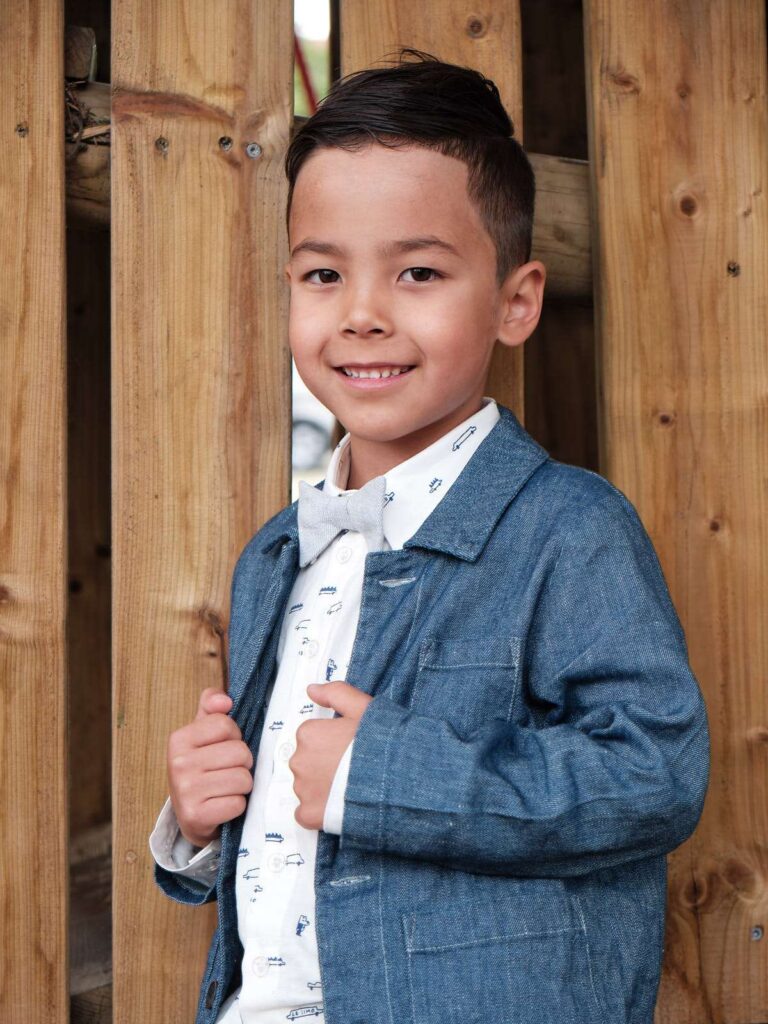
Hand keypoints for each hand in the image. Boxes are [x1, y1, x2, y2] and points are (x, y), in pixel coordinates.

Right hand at [167, 688, 253, 847]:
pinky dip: (237, 806)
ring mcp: (185, 791)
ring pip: (243, 778)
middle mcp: (178, 764)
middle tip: (228, 771)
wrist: (192, 814)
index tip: (223, 748)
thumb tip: (225, 701)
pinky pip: (237, 804)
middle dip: (242, 762)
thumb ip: (211, 707)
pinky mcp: (196, 816)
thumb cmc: (202, 768)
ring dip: (242, 785)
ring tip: (227, 788)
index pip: (226, 725)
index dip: (234, 736)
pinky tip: (223, 805)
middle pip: (239, 752)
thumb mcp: (202, 733)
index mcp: (179, 739)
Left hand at [289, 680, 372, 829]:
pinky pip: (305, 813)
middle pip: (307, 762)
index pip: (312, 737)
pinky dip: (318, 812)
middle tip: (351, 768)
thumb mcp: (362, 707)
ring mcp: (304, 789)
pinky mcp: (310, 814)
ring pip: (306, 787)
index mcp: (309, 733)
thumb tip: (312, 689)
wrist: (396, 779)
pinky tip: (339, 806)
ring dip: (322, 788)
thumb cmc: (381, 743)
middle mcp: (300, 760)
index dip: (332, 742)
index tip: (349, 748)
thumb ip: (335, 693)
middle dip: (324, 765)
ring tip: (350, 787)